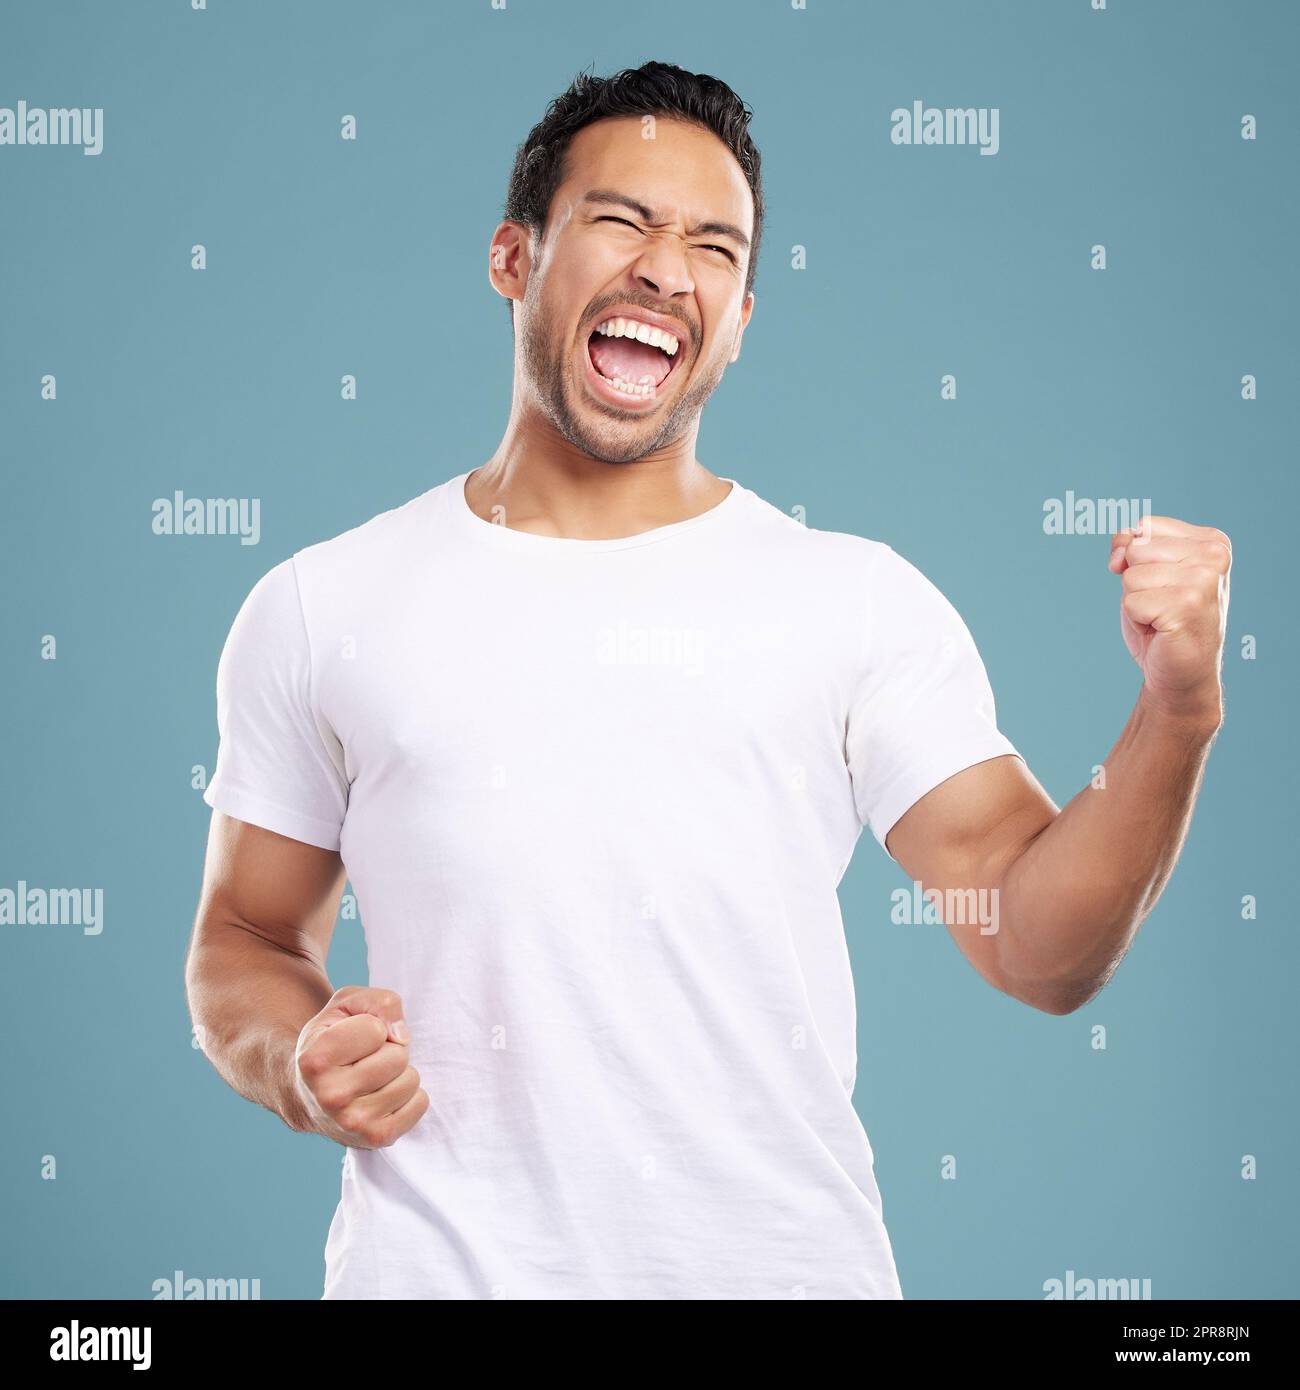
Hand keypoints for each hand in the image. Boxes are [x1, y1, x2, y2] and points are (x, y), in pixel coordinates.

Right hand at [292, 986, 428, 1148]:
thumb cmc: (333, 1040)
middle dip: (389, 1051)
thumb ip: (379, 1002)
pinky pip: (420, 1103)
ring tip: (374, 1078)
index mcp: (315, 1060)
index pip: (376, 1029)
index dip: (371, 1027)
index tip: (352, 1037)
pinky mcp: (376, 1138)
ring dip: (399, 1073)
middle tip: (365, 1060)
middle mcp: (330, 1096)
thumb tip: (401, 1036)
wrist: (310, 1095)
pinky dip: (410, 1095)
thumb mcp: (347, 1005)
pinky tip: (384, 1095)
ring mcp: (353, 1122)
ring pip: (411, 1080)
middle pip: (398, 1056)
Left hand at [1108, 515, 1230, 730]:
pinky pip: (1130, 602)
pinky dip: (1136, 620)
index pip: (1145, 527)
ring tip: (1162, 617)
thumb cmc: (1162, 620)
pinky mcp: (1186, 605)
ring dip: (1136, 601)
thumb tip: (1119, 551)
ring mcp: (1203, 580)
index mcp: (1211, 540)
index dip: (1135, 556)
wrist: (1181, 671)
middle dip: (1136, 581)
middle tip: (1161, 605)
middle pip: (1135, 549)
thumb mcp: (1144, 572)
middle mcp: (1213, 555)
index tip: (1161, 583)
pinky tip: (1161, 630)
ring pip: (1131, 576)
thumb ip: (1129, 546)